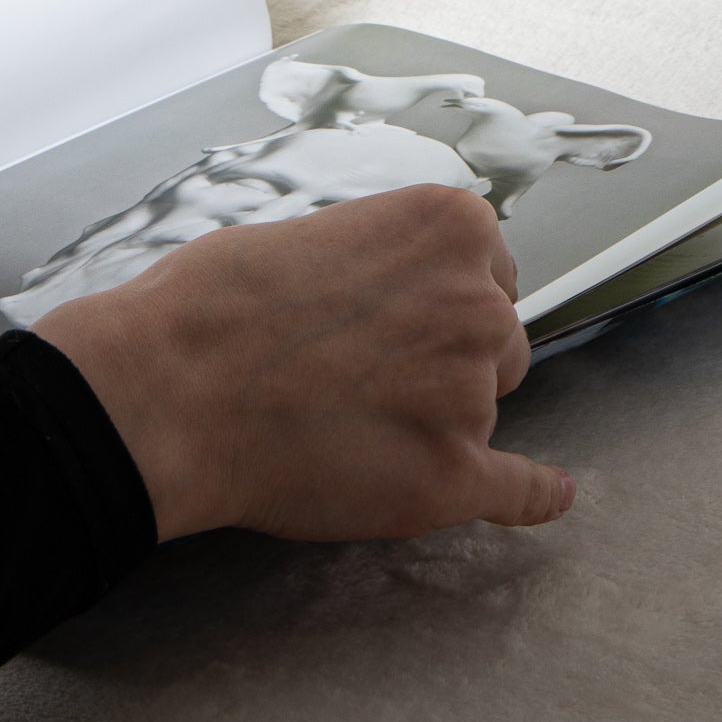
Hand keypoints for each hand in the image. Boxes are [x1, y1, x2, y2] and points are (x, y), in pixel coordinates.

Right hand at [35, 184, 571, 543]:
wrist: (175, 384)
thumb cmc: (221, 300)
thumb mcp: (320, 230)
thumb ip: (386, 262)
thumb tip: (396, 295)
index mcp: (451, 226)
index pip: (486, 271)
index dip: (435, 301)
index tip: (394, 319)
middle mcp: (479, 301)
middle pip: (496, 340)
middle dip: (444, 357)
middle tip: (362, 371)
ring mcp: (471, 392)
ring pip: (481, 410)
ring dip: (437, 418)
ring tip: (349, 420)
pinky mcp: (451, 476)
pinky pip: (514, 491)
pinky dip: (531, 495)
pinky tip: (546, 495)